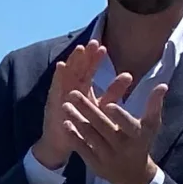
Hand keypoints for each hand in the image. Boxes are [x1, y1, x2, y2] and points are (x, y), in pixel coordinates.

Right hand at [35, 39, 107, 170]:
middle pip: (78, 68)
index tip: (103, 47)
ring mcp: (61, 93)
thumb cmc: (85, 124)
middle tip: (93, 42)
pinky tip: (61, 66)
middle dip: (85, 55)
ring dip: (73, 61)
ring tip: (80, 49)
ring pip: (67, 73)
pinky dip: (58, 76)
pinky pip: (55, 86)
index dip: (94, 59)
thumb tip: (129, 74)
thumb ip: (114, 92)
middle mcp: (71, 87)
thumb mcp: (102, 106)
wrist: (65, 141)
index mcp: (83, 87)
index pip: (89, 70)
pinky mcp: (53, 101)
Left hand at [60, 73, 168, 183]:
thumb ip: (153, 105)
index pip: (128, 125)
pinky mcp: (95, 163)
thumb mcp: (150, 125)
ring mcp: (107, 156)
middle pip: (103, 126)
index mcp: (138, 135)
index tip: (108, 104)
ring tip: (65, 105)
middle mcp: (122, 146)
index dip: (119, 116)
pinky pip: (82, 149)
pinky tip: (65, 124)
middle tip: (73, 93)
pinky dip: (73, 136)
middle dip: (88, 109)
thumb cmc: (141, 141)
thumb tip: (163, 85)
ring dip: (77, 120)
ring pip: (90, 136)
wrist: (133, 174)